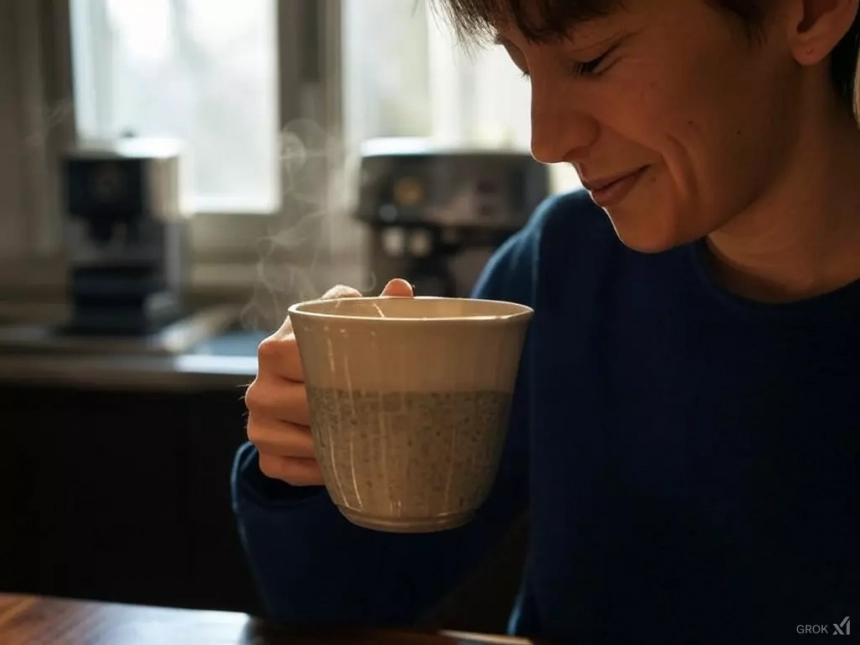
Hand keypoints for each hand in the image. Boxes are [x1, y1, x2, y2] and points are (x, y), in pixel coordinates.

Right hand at [244, 278, 413, 485]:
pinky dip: (324, 469)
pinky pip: (295, 472)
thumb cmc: (331, 351)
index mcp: (275, 349)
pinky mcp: (265, 459)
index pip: (300, 360)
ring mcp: (258, 426)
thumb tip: (400, 288)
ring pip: (302, 443)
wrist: (302, 388)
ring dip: (337, 442)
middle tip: (383, 410)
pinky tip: (346, 458)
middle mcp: (258, 388)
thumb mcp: (347, 324)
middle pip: (303, 407)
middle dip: (344, 409)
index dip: (340, 369)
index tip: (373, 374)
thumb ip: (373, 307)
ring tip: (369, 434)